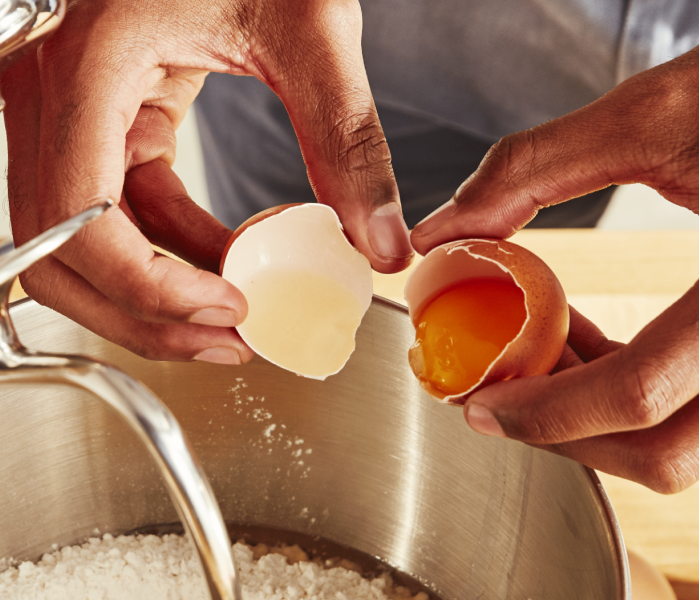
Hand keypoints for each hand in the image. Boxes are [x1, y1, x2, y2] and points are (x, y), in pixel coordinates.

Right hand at [1, 0, 412, 362]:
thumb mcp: (307, 29)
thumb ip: (345, 139)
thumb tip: (379, 239)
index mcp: (87, 66)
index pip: (81, 219)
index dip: (149, 288)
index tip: (230, 313)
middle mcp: (53, 94)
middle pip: (60, 253)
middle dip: (144, 314)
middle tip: (230, 342)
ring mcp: (67, 111)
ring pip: (81, 243)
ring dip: (156, 293)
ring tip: (239, 315)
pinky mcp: (100, 120)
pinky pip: (119, 210)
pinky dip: (170, 249)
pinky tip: (231, 259)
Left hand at [411, 8, 698, 491]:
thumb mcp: (656, 110)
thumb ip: (536, 166)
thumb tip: (445, 227)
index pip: (641, 392)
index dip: (545, 413)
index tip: (481, 404)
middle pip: (669, 453)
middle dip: (567, 440)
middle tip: (501, 403)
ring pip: (693, 443)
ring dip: (602, 420)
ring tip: (541, 359)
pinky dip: (642, 398)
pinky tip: (594, 346)